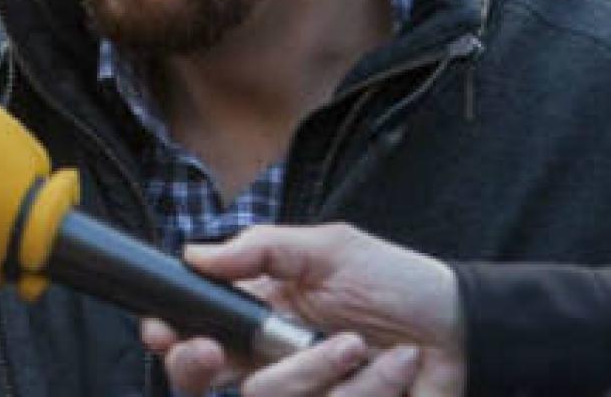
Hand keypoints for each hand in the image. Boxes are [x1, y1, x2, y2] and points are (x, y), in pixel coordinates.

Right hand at [140, 223, 467, 396]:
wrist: (467, 330)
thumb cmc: (400, 282)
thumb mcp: (329, 248)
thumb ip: (261, 249)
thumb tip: (193, 255)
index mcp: (258, 317)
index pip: (192, 335)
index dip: (169, 339)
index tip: (163, 332)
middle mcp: (272, 365)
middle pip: (203, 382)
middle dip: (198, 366)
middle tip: (215, 351)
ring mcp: (307, 396)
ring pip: (271, 396)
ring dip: (319, 369)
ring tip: (361, 346)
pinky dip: (369, 389)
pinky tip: (397, 370)